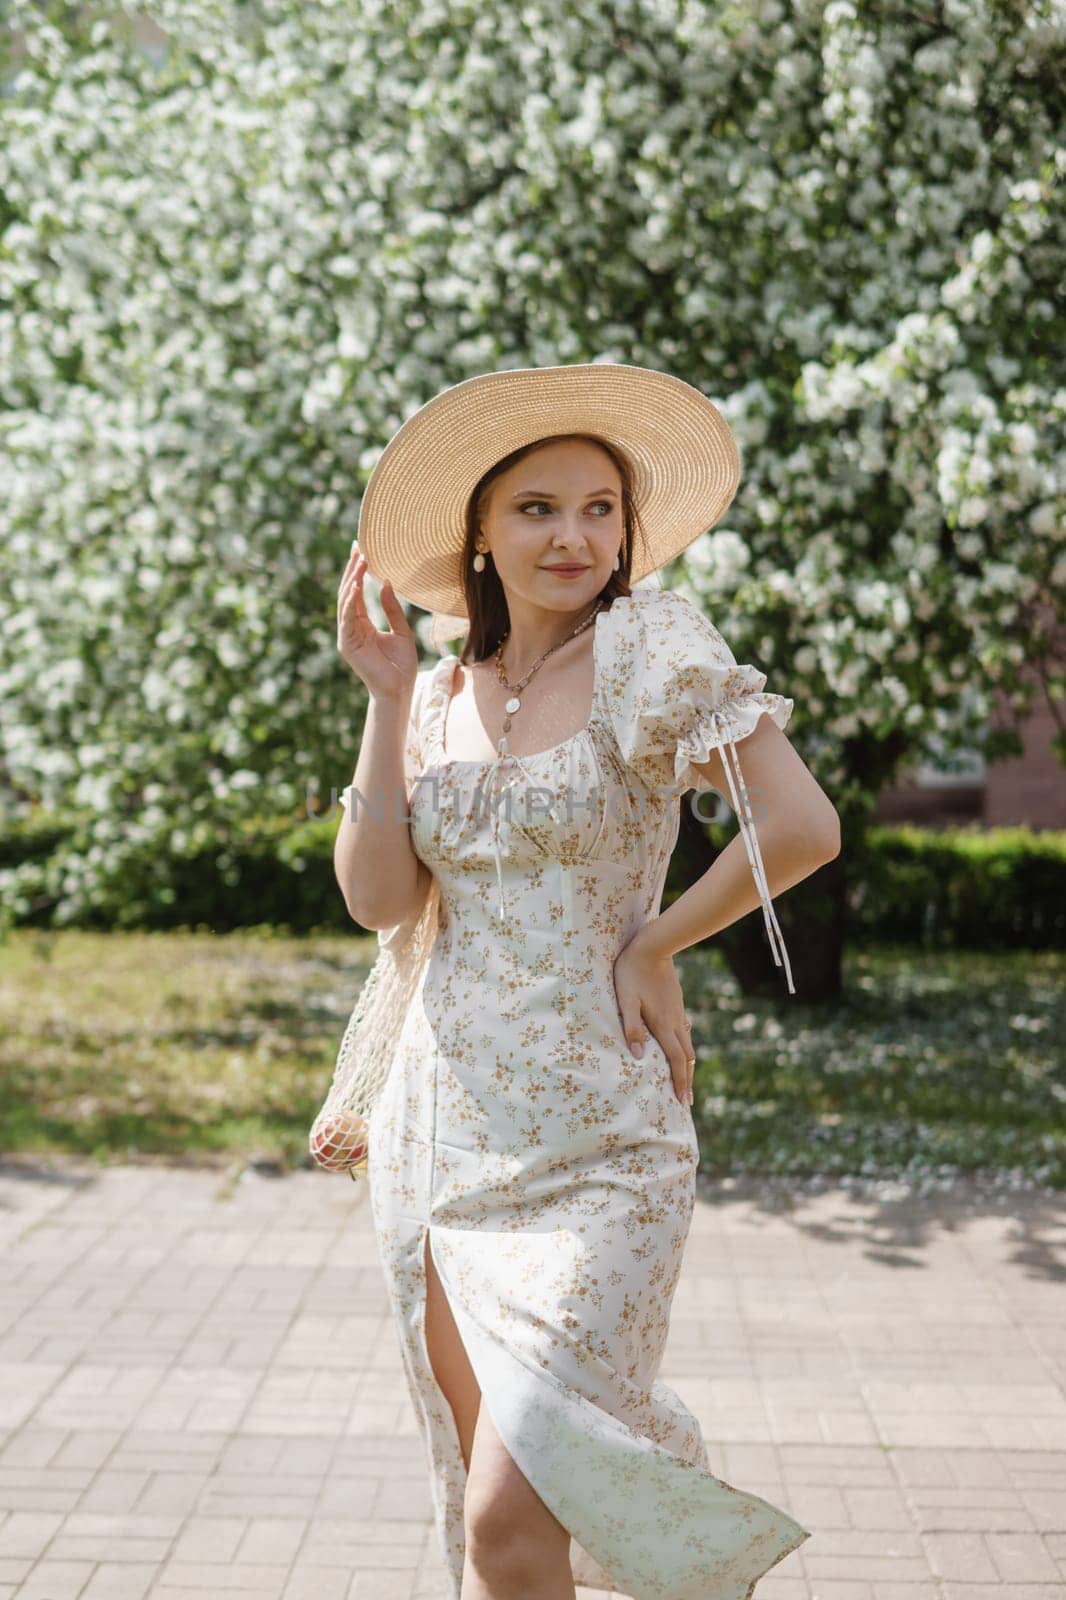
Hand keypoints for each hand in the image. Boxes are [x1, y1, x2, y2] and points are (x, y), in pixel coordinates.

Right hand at [338, 540, 417, 701]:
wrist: (400, 690)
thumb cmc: (402, 665)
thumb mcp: (402, 631)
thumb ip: (392, 608)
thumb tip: (385, 583)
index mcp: (363, 624)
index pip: (357, 593)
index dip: (359, 571)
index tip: (362, 550)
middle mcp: (352, 628)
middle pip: (348, 593)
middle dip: (352, 570)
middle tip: (358, 547)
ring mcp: (347, 635)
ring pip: (345, 602)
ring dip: (351, 580)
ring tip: (359, 561)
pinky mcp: (347, 644)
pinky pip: (346, 618)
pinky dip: (349, 602)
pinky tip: (355, 585)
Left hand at [613, 932, 695, 1105]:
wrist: (653, 946)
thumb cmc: (632, 972)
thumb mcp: (626, 1000)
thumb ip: (632, 1027)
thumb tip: (638, 1056)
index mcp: (663, 1024)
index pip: (676, 1060)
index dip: (680, 1082)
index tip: (683, 1102)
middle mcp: (675, 1021)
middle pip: (687, 1057)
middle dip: (687, 1080)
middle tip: (687, 1101)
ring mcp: (678, 1012)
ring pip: (687, 1044)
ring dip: (687, 1065)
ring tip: (685, 1080)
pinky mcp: (676, 1003)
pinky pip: (684, 1032)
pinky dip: (684, 1048)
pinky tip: (680, 1048)